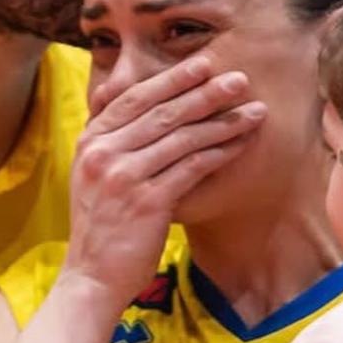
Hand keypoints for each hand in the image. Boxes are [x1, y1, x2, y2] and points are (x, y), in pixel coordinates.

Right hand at [66, 56, 264, 304]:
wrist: (92, 277)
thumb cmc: (102, 228)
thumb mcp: (94, 177)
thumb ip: (112, 143)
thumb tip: (141, 109)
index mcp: (89, 142)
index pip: (133, 99)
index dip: (170, 79)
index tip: (201, 64)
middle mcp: (103, 153)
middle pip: (161, 112)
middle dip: (204, 92)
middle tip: (238, 79)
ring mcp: (124, 176)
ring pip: (181, 137)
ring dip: (222, 121)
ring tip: (253, 110)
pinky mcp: (147, 202)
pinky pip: (191, 167)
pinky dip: (219, 152)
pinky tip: (240, 143)